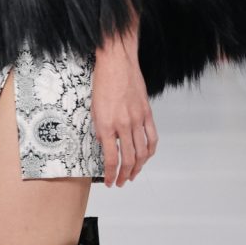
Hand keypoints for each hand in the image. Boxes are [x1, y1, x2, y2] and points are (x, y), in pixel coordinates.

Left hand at [92, 27, 157, 186]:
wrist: (117, 62)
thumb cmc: (103, 81)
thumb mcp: (93, 108)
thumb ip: (99, 129)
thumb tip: (103, 143)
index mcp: (107, 125)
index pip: (111, 158)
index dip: (111, 174)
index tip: (110, 181)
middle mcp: (124, 125)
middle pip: (129, 159)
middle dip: (125, 175)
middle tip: (121, 182)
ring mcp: (138, 119)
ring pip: (143, 152)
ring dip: (139, 167)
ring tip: (134, 174)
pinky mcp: (147, 113)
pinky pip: (152, 137)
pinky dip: (150, 150)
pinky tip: (146, 156)